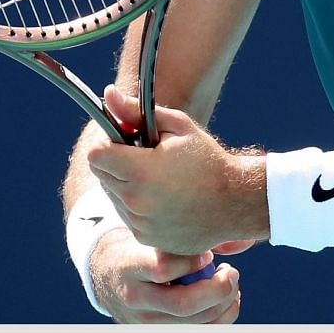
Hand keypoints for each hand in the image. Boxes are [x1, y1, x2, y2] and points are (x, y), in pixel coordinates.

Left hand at [86, 86, 266, 255]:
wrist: (237, 202)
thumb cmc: (208, 160)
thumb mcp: (179, 128)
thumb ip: (138, 112)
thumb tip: (108, 94)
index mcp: (142, 171)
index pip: (97, 155)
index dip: (110, 144)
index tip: (130, 143)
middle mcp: (136, 201)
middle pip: (102, 176)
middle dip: (118, 164)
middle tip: (148, 159)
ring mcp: (140, 223)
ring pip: (114, 197)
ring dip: (127, 186)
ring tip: (160, 181)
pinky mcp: (146, 238)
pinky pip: (128, 217)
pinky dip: (139, 207)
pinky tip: (165, 199)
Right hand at [86, 229, 249, 323]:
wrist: (107, 273)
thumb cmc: (141, 247)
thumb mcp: (154, 234)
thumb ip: (192, 236)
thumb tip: (246, 242)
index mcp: (129, 266)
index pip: (163, 268)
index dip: (193, 262)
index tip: (208, 255)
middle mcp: (134, 297)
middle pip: (182, 304)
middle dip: (218, 289)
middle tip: (231, 272)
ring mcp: (143, 320)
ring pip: (192, 324)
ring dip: (223, 305)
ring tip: (230, 284)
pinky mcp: (155, 331)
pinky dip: (219, 319)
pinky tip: (226, 300)